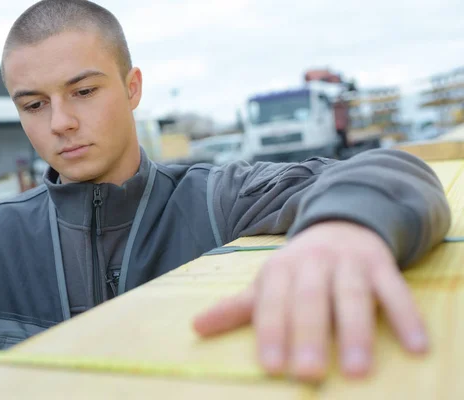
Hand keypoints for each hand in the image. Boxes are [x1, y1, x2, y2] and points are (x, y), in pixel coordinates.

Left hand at [193, 221, 427, 380]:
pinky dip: (406, 316)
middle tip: (309, 372)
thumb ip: (236, 307)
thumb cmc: (299, 267)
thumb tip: (195, 328)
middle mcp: (313, 262)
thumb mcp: (268, 282)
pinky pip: (396, 290)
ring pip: (352, 296)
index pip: (273, 302)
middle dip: (309, 334)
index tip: (273, 365)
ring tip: (358, 370)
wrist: (340, 223)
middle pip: (311, 299)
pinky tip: (417, 346)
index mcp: (280, 268)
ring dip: (356, 332)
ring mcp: (349, 262)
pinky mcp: (381, 264)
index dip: (272, 331)